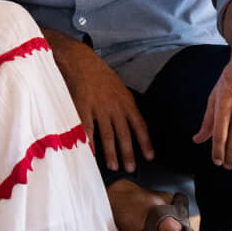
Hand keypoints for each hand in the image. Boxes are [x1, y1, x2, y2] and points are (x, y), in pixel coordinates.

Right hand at [60, 45, 151, 175]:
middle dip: (128, 153)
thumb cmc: (100, 75)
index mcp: (126, 101)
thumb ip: (125, 106)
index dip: (145, 142)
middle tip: (130, 169)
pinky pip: (88, 129)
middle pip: (124, 134)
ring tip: (114, 166)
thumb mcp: (119, 89)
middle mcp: (115, 106)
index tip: (150, 156)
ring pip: (108, 134)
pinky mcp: (83, 108)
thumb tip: (132, 124)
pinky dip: (90, 142)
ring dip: (111, 152)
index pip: (140, 125)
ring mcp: (99, 107)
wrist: (81, 61)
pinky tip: (92, 153)